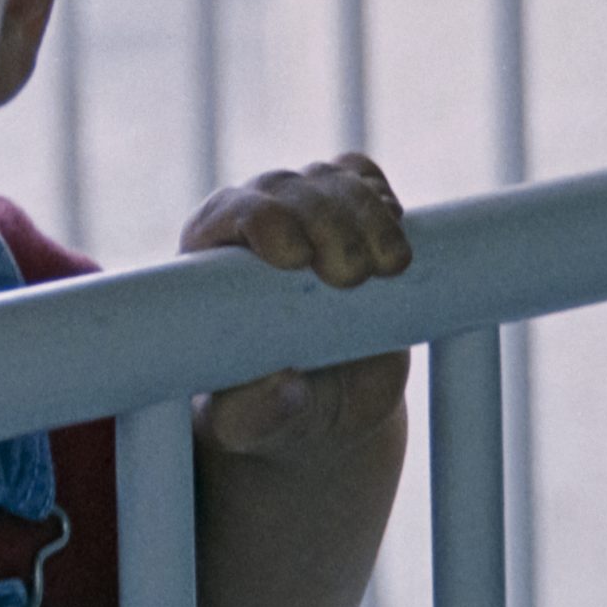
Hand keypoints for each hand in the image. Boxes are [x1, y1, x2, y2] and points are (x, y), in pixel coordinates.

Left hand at [180, 154, 411, 460]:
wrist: (324, 404)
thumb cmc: (265, 411)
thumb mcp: (250, 427)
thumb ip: (254, 415)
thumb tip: (285, 388)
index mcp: (209, 261)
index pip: (230, 214)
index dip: (261, 220)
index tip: (294, 257)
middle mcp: (254, 223)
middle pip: (287, 190)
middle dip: (324, 223)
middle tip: (350, 278)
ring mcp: (303, 211)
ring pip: (332, 181)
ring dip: (366, 214)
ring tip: (388, 268)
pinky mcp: (350, 213)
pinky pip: (364, 179)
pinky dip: (382, 198)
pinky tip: (396, 235)